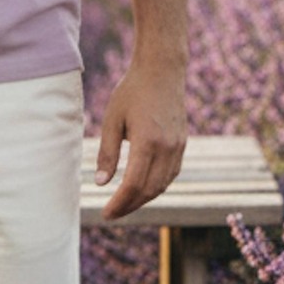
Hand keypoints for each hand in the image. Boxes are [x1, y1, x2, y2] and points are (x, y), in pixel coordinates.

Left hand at [95, 61, 186, 220]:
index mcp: (148, 142)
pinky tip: (142, 188)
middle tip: (112, 213)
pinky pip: (171, 174)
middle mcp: (167, 148)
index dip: (119, 203)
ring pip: (162, 185)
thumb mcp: (112, 119)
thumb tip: (102, 183)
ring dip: (143, 199)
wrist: (162, 70)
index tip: (106, 213)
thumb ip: (107, 152)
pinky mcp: (182, 144)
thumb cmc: (132, 91)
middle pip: (149, 190)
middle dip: (129, 206)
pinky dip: (156, 186)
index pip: (133, 185)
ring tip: (124, 203)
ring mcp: (178, 147)